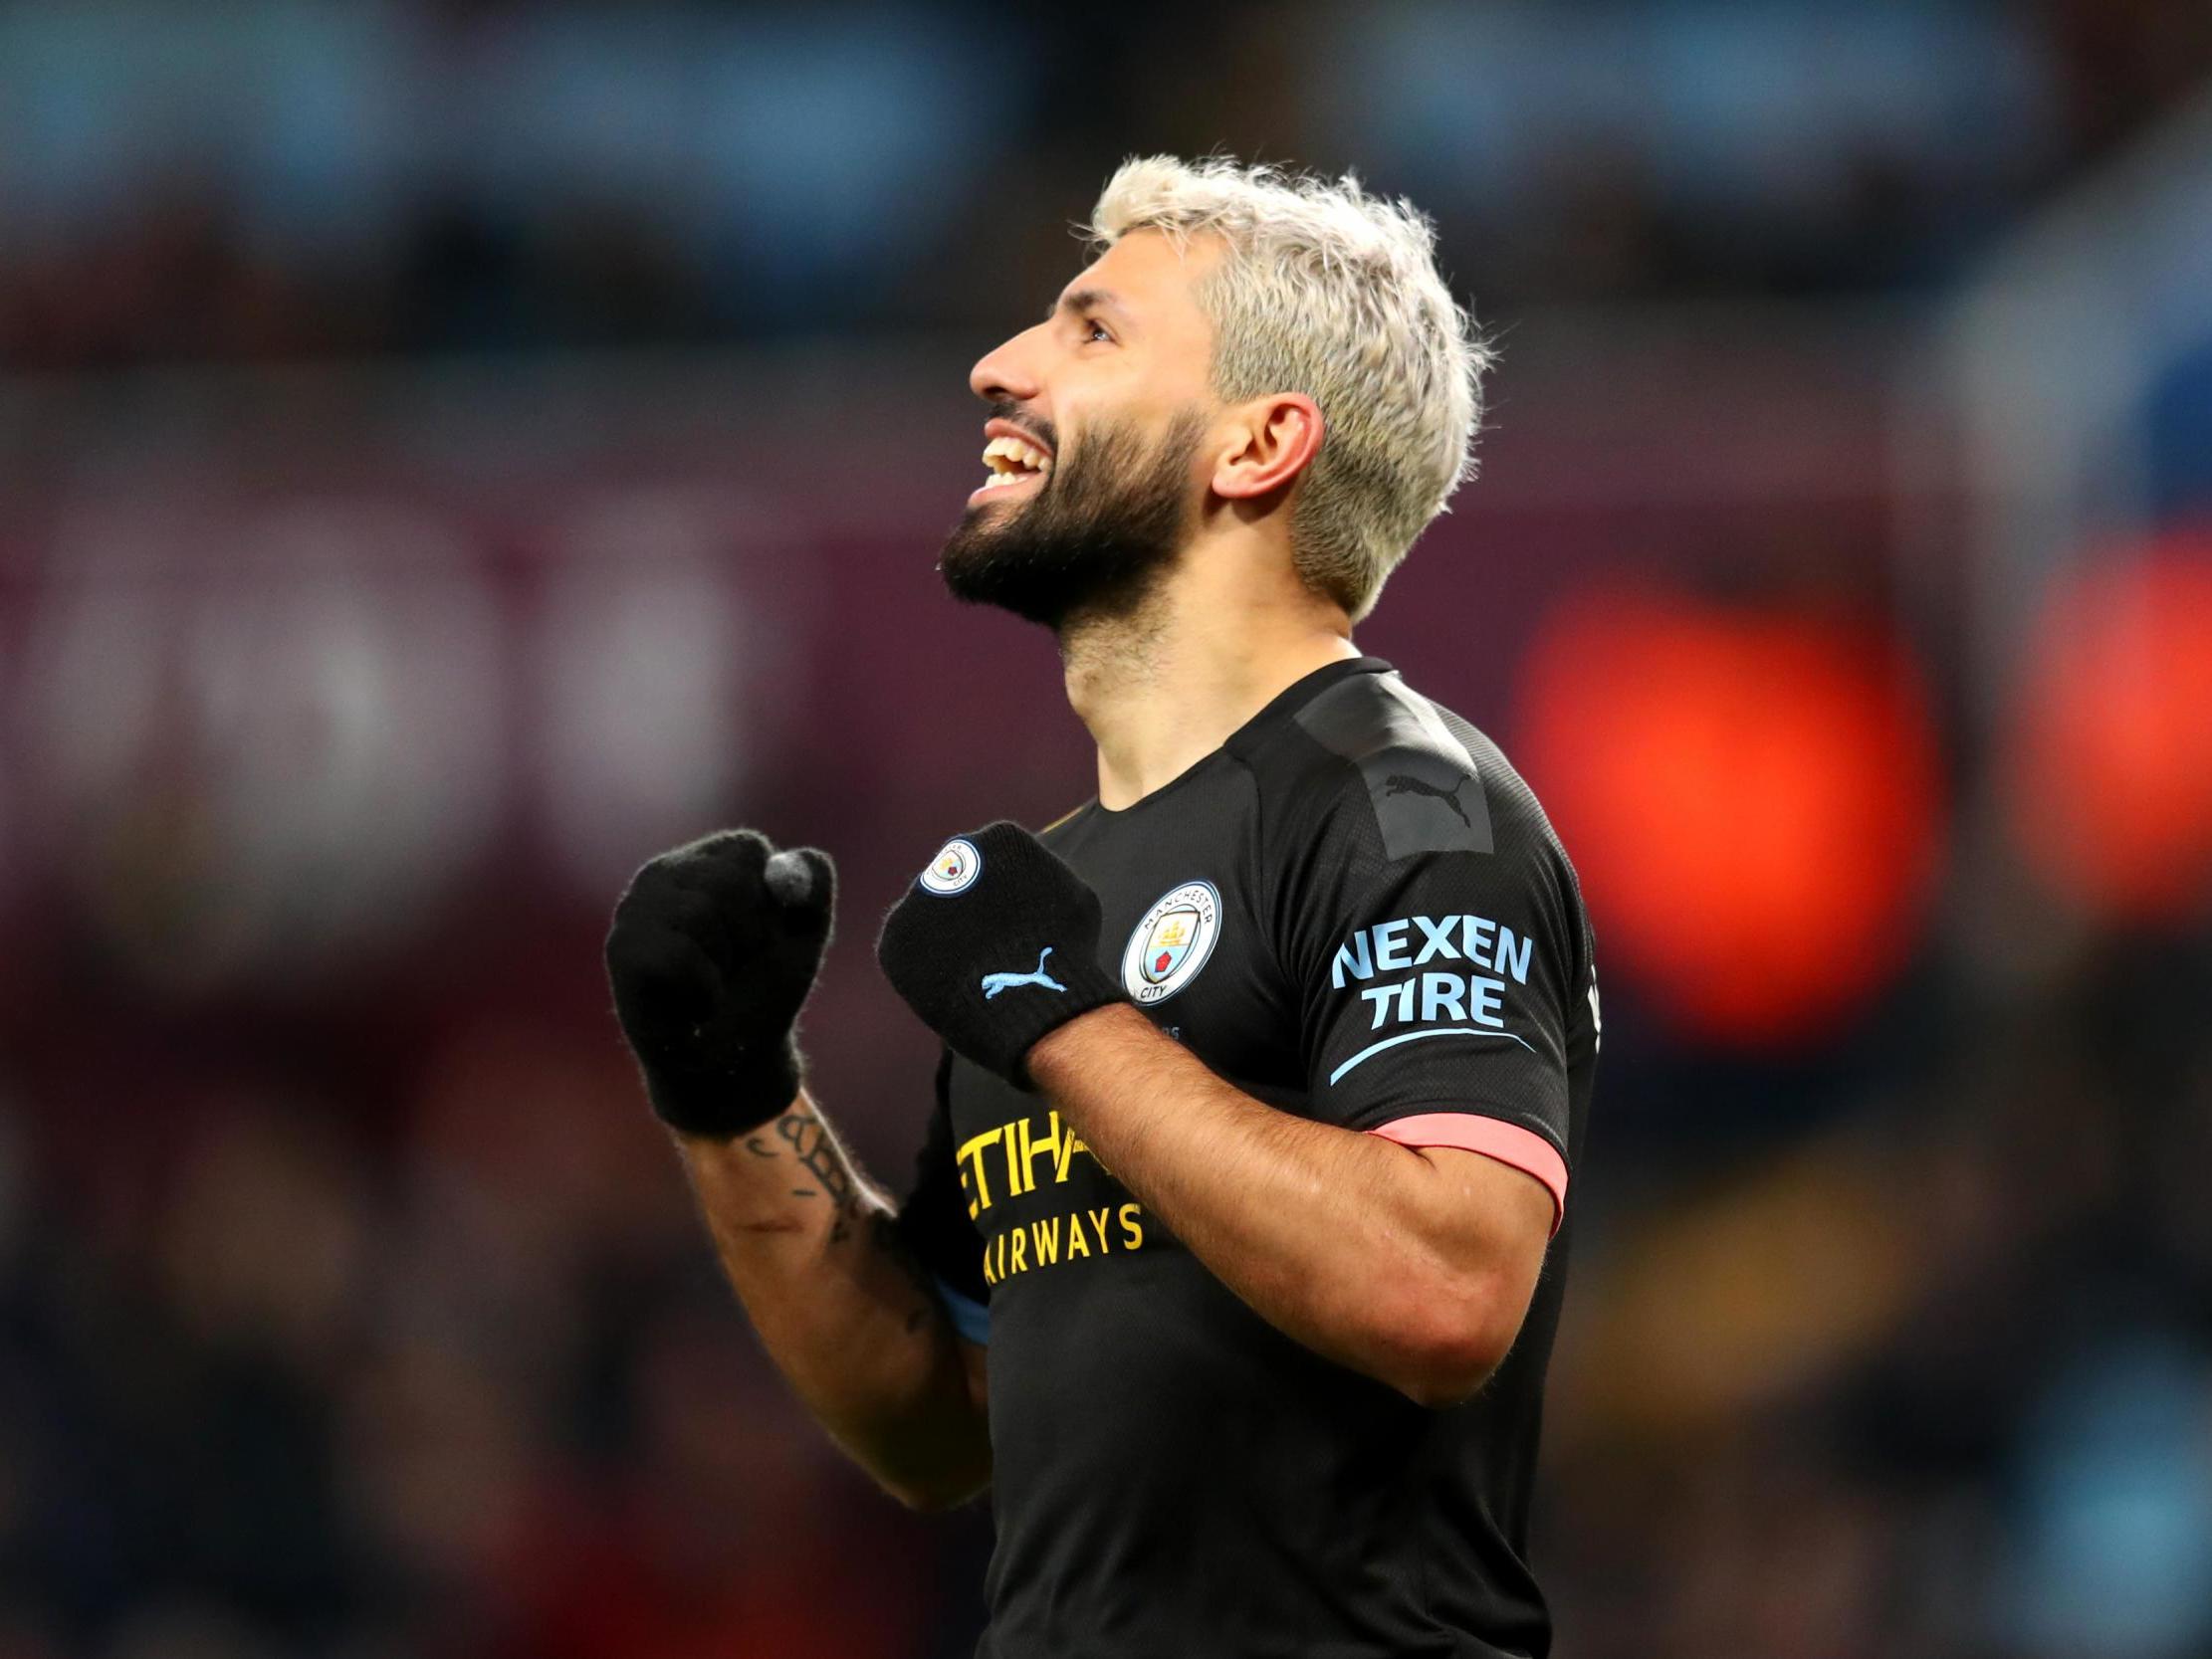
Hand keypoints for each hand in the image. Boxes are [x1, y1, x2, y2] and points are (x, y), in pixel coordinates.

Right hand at [606, 830, 834, 1137]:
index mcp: (706, 860)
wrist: (731, 1063)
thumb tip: (792, 862)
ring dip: (726, 965)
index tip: (760, 939)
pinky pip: (678, 955)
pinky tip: (697, 1003)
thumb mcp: (804, 936)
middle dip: (752, 937)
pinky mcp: (621, 951)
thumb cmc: (762, 992)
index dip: (771, 903)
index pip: (749, 849)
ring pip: (701, 914)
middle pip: (729, 882)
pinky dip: (704, 989)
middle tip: (734, 968)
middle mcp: (662, 875)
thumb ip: (812, 888)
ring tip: (713, 984)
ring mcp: (634, 910)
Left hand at [876, 822, 1123, 1088]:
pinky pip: (910, 952)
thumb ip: (1042, 881)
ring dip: (947, 940)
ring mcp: (918, 896)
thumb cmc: (1064, 950)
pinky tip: (955, 986)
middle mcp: (952, 857)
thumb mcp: (1074, 898)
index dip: (1009, 899)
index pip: (998, 862)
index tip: (1018, 926)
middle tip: (991, 950)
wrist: (1025, 994)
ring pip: (932, 918)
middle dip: (971, 914)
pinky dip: (929, 969)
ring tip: (976, 974)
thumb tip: (1028, 882)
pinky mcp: (895, 936)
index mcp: (1000, 839)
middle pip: (959, 884)